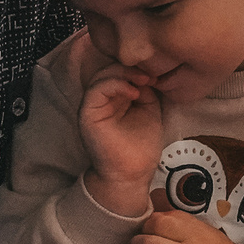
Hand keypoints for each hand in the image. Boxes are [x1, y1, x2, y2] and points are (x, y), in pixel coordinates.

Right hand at [74, 53, 163, 213]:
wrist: (132, 174)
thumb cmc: (140, 147)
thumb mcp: (149, 110)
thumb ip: (146, 91)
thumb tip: (146, 73)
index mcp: (114, 98)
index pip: (119, 72)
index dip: (136, 68)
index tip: (155, 74)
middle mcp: (100, 100)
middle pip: (109, 69)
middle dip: (131, 68)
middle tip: (150, 75)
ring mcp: (92, 106)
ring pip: (101, 75)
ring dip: (124, 73)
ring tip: (143, 80)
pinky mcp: (88, 113)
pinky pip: (97, 89)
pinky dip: (116, 84)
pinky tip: (134, 92)